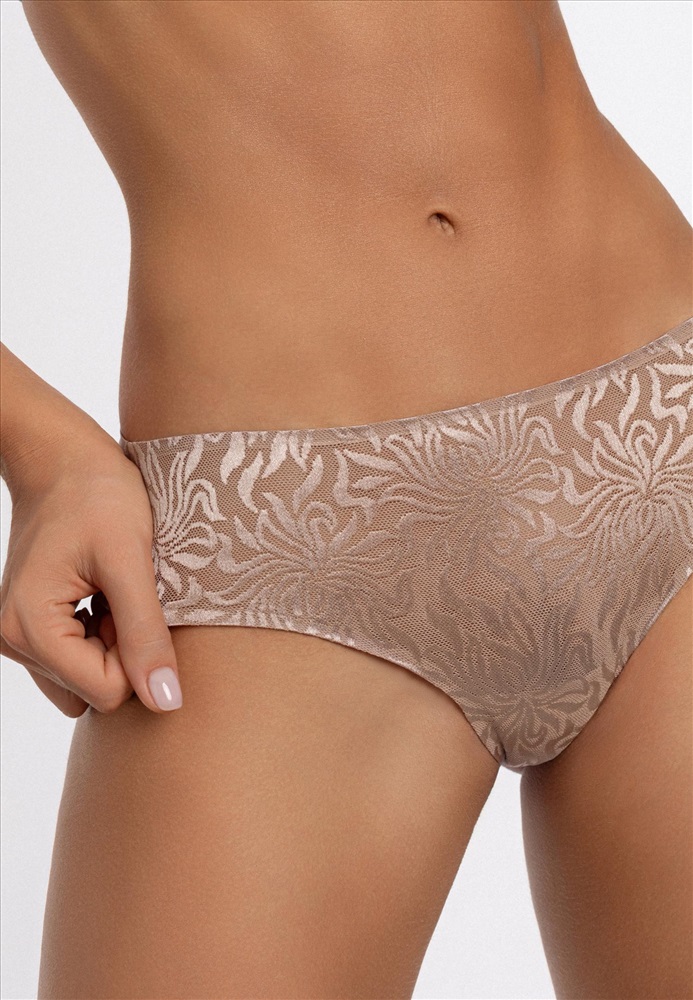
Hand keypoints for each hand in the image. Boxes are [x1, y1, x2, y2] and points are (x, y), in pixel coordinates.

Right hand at [0, 433, 182, 715]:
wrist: (62, 456)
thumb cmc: (97, 494)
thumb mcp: (131, 560)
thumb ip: (146, 633)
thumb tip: (165, 703)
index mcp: (29, 628)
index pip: (106, 693)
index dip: (138, 655)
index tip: (137, 602)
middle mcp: (12, 641)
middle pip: (95, 692)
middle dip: (122, 651)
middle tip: (124, 593)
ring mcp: (18, 636)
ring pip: (87, 681)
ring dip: (112, 644)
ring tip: (113, 591)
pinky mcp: (31, 627)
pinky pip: (77, 661)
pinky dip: (99, 635)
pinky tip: (103, 593)